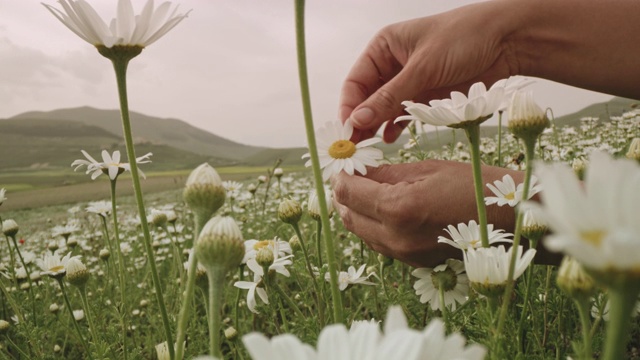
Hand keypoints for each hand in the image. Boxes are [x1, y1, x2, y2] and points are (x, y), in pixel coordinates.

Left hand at [331, 160, 524, 267]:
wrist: (513, 221)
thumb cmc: (476, 185)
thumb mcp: (427, 170)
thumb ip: (386, 173)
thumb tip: (358, 170)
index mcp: (398, 209)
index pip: (348, 193)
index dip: (340, 176)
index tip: (342, 163)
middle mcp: (396, 237)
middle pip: (348, 217)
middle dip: (343, 195)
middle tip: (347, 175)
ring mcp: (405, 254)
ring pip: (362, 233)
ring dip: (355, 211)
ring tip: (361, 189)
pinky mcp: (415, 262)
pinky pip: (380, 243)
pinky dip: (373, 226)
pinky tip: (381, 209)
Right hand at [339, 1, 516, 142]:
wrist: (508, 41)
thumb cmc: (463, 38)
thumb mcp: (423, 68)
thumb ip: (390, 97)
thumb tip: (358, 120)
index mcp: (384, 48)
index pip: (355, 82)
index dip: (349, 107)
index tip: (347, 132)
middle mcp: (392, 65)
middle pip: (366, 99)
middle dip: (360, 122)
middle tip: (355, 147)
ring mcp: (409, 82)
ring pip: (383, 110)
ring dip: (376, 128)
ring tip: (370, 148)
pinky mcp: (426, 96)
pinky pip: (403, 115)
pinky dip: (396, 127)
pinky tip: (391, 139)